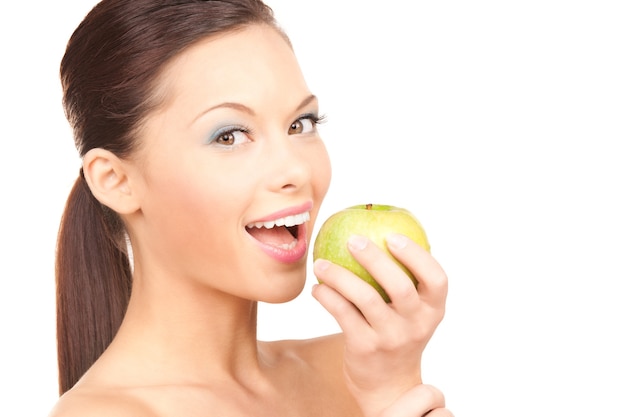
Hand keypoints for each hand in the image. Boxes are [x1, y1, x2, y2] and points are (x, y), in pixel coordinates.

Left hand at [312, 233, 447, 416]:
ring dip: (340, 276)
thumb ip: (405, 280)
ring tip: (321, 263)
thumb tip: (377, 230)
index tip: (393, 236)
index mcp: (433, 310)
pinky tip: (318, 287)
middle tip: (353, 239)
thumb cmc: (397, 332)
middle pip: (400, 286)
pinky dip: (327, 296)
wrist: (388, 384)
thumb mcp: (412, 313)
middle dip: (375, 259)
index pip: (437, 279)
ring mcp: (391, 338)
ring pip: (366, 299)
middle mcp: (417, 325)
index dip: (417, 255)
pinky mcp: (366, 348)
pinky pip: (343, 314)